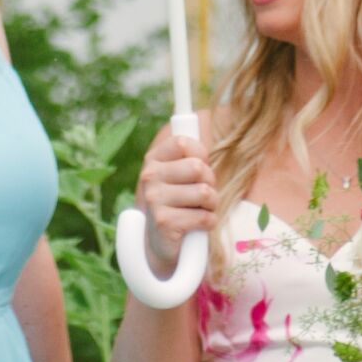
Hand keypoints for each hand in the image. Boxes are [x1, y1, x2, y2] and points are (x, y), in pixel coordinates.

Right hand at [135, 120, 220, 268]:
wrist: (158, 246)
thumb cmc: (177, 206)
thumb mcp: (179, 176)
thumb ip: (188, 154)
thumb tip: (197, 115)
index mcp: (153, 160)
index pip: (185, 142)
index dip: (202, 156)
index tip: (199, 171)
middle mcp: (149, 176)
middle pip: (199, 168)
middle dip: (210, 183)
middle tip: (202, 196)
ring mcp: (154, 199)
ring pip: (205, 193)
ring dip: (211, 206)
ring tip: (198, 211)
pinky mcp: (164, 222)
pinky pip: (205, 217)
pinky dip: (208, 223)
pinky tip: (195, 227)